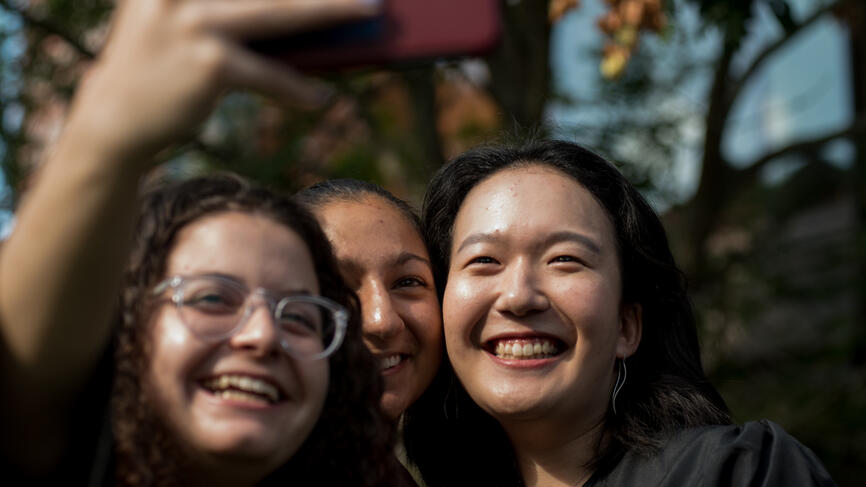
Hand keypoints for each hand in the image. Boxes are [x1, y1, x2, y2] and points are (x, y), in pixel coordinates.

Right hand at [66, 0, 378, 163]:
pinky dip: (297, 89)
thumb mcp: (186, 26)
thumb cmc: (160, 71)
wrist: (115, 119)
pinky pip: (270, 74)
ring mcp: (195, 22)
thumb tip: (305, 21)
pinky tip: (320, 98)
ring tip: (367, 12)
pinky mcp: (211, 63)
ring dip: (330, 11)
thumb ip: (229, 13)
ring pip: (280, 14)